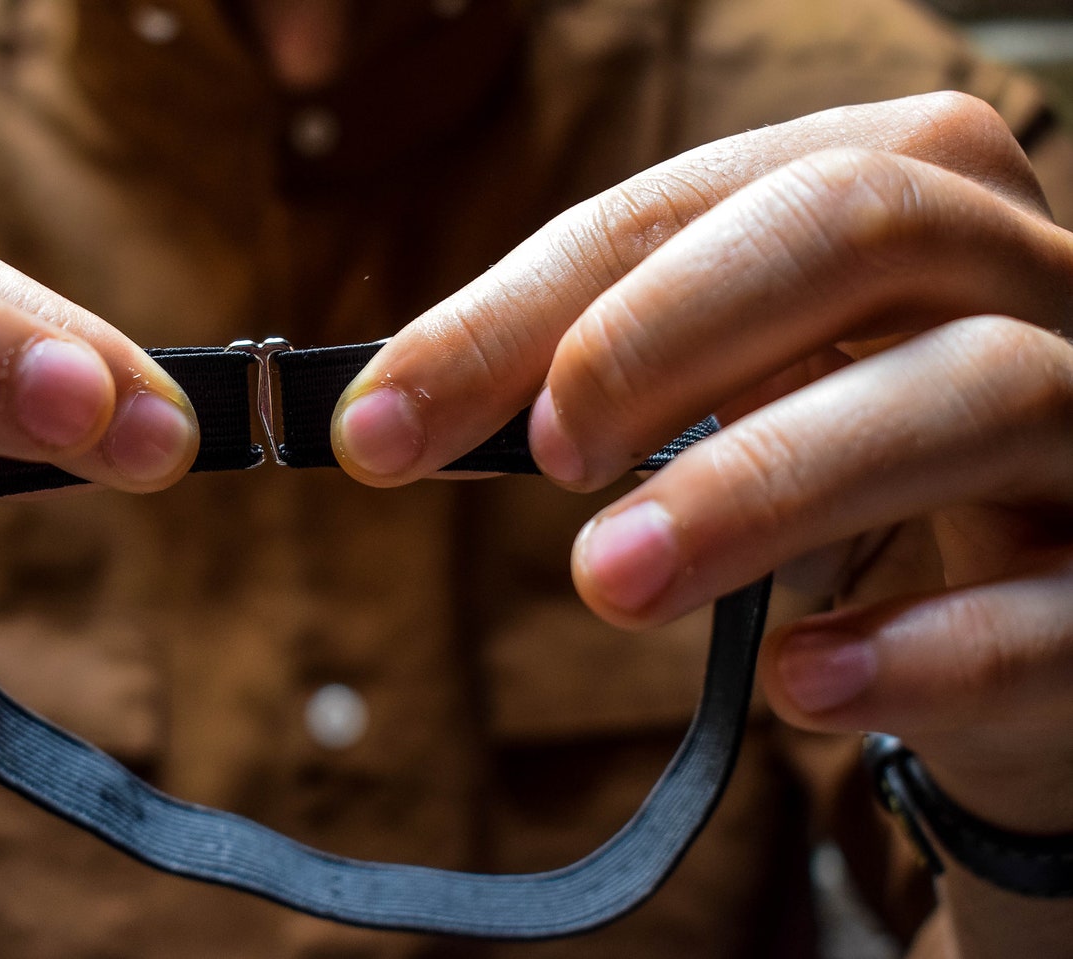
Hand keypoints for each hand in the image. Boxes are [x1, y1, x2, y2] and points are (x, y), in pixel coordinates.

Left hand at [330, 93, 1072, 836]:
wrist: (1058, 603)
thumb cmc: (868, 471)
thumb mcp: (744, 387)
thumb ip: (605, 374)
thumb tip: (393, 409)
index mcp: (903, 190)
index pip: (689, 204)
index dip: (518, 306)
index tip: (376, 421)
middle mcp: (1028, 274)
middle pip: (856, 228)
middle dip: (663, 331)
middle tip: (540, 454)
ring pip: (973, 388)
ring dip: (762, 479)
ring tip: (608, 580)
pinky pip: (1057, 610)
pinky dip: (922, 645)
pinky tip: (797, 682)